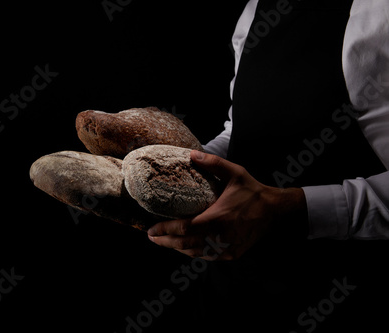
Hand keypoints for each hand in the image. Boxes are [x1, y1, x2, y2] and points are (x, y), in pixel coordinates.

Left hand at [147, 150, 307, 260]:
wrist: (275, 212)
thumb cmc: (253, 192)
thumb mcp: (235, 173)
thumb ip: (213, 163)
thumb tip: (192, 154)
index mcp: (218, 219)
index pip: (184, 229)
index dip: (165, 231)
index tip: (151, 229)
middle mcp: (221, 237)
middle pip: (185, 245)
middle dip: (165, 242)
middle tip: (152, 237)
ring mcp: (226, 248)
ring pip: (195, 253)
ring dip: (178, 248)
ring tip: (164, 241)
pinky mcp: (232, 254)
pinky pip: (207, 256)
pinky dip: (193, 252)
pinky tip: (186, 246)